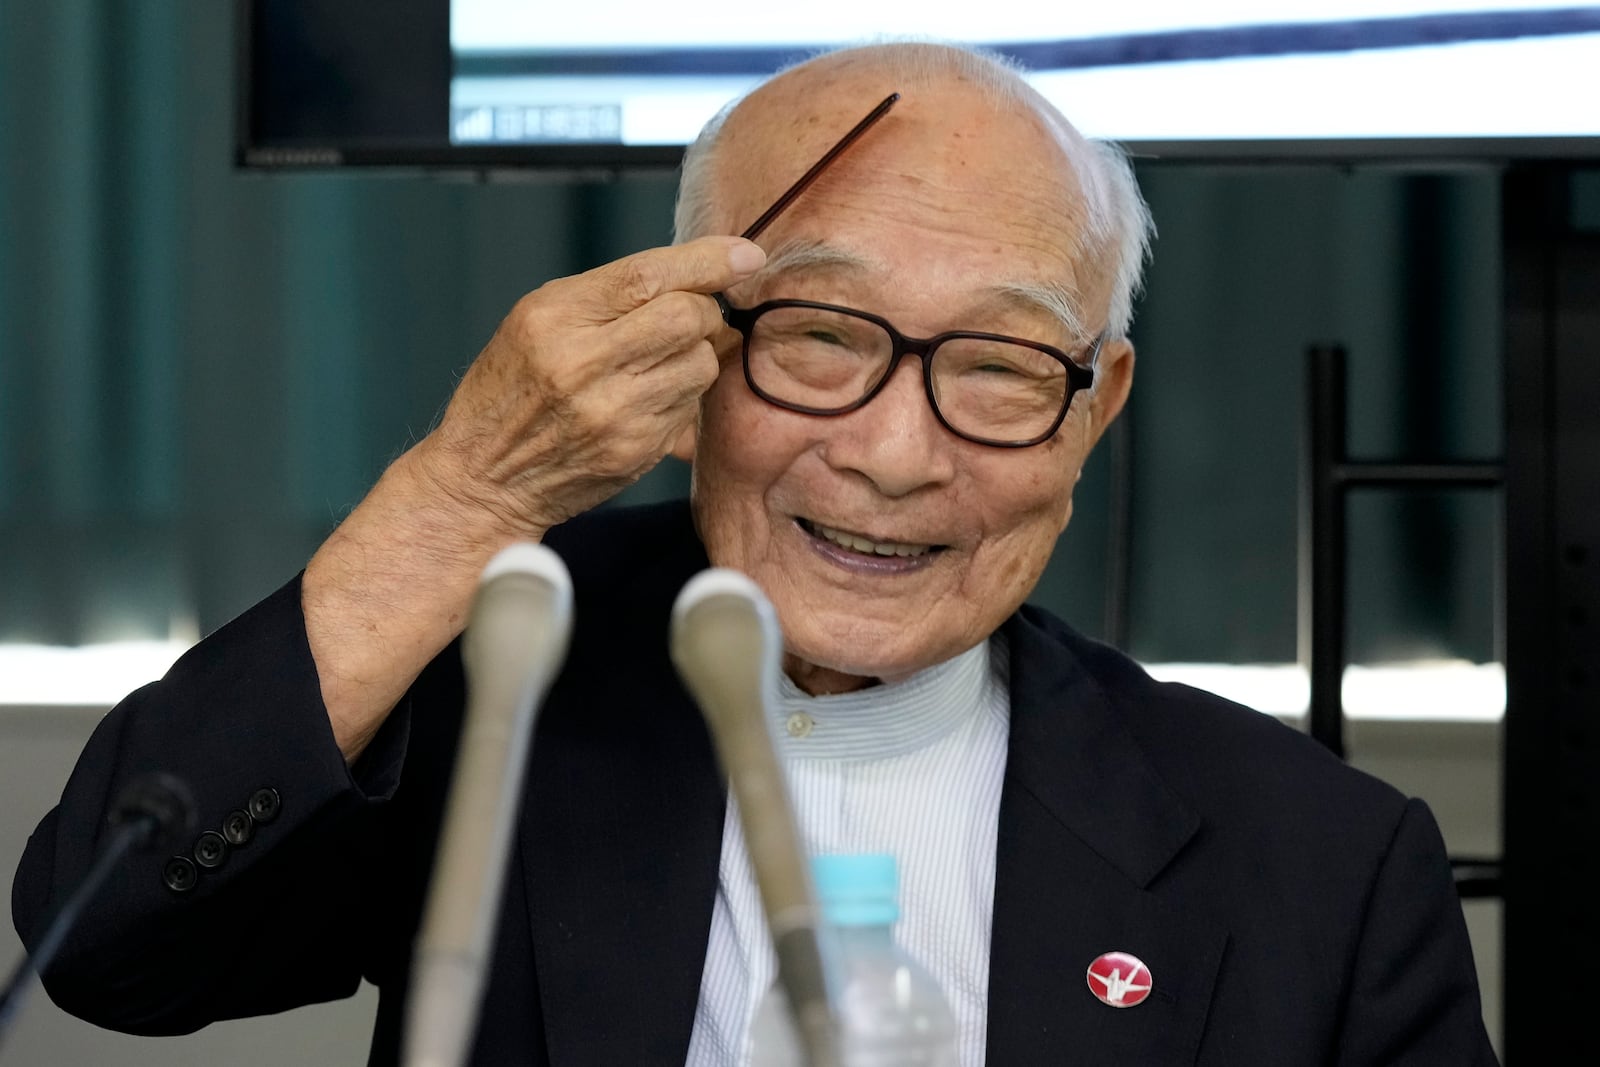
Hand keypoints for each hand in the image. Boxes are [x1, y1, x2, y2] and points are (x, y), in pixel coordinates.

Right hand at [417, 235, 765, 539]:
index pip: (648, 277)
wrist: (484, 477)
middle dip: (703, 310)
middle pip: (687, 317)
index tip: (744, 254)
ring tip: (663, 359)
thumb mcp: (536, 321)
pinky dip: (683, 392)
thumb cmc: (510, 390)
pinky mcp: (633, 450)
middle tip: (690, 315)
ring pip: (700, 362)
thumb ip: (609, 296)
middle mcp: (583, 364)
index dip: (708, 260)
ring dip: (698, 353)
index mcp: (554, 318)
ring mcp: (612, 412)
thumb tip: (700, 279)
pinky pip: (688, 405)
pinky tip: (650, 395)